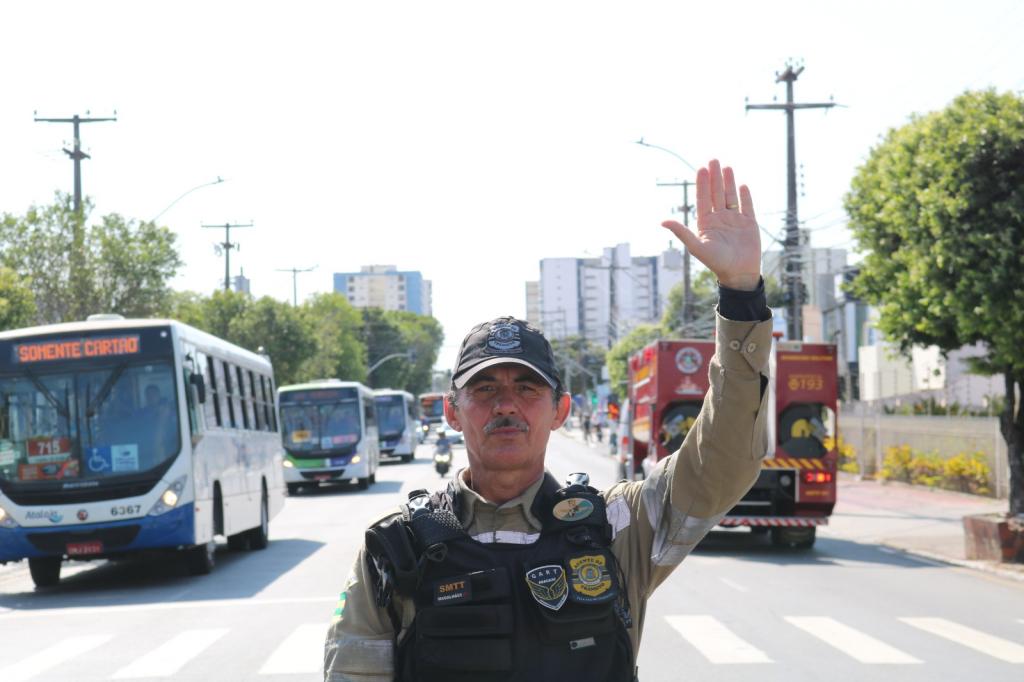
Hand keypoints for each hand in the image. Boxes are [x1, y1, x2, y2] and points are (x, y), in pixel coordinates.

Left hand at [662, 159, 760, 290]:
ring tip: (726, 167)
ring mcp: (734, 220)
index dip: (702, 183)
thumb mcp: (697, 247)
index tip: (701, 168)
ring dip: (728, 182)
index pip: (703, 198)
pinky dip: (745, 196)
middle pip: (716, 193)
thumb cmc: (716, 262)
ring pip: (730, 196)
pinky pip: (747, 206)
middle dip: (714, 177)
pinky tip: (742, 185)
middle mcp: (719, 218)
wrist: (738, 273)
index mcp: (706, 222)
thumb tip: (662, 222)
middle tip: (713, 160)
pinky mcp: (749, 223)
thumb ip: (682, 233)